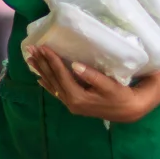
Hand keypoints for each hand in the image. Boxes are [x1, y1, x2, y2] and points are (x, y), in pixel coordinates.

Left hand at [28, 45, 159, 123]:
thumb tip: (75, 65)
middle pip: (53, 80)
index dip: (52, 60)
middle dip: (42, 64)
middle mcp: (71, 102)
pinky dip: (47, 84)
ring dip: (41, 71)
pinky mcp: (74, 104)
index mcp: (78, 97)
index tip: (43, 47)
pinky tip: (40, 79)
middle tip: (30, 49)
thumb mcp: (109, 85)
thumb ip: (92, 76)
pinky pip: (56, 92)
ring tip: (30, 60)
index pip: (61, 75)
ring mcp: (71, 104)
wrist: (128, 111)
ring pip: (52, 86)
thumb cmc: (120, 95)